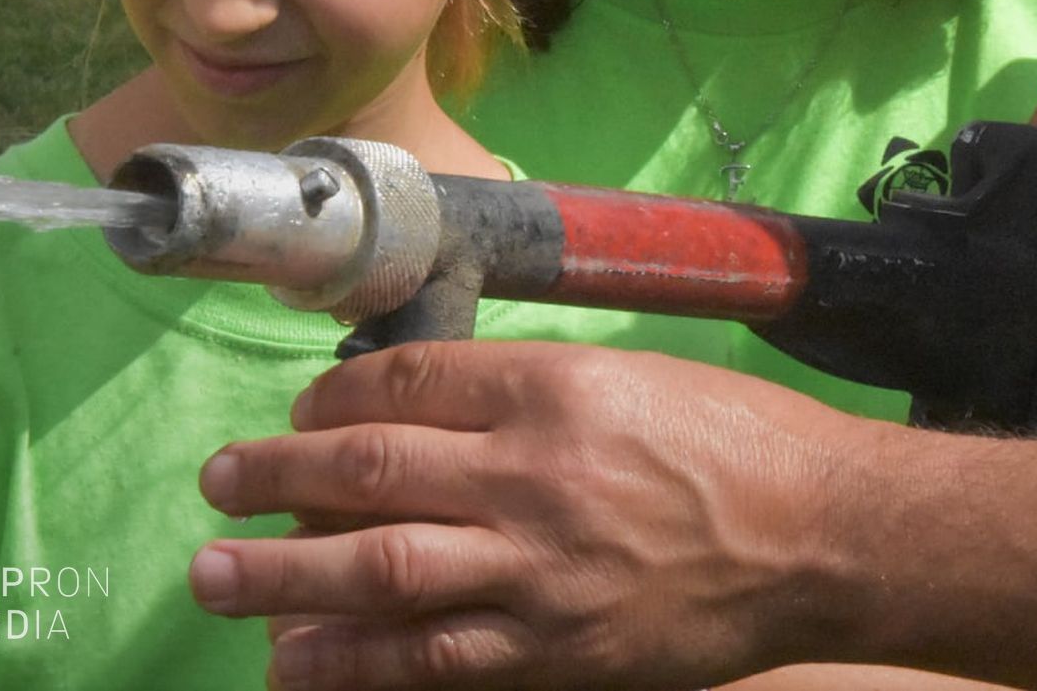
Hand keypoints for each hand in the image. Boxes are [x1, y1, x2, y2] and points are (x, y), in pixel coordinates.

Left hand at [190, 340, 872, 689]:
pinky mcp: (555, 647)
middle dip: (273, 476)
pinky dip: (352, 659)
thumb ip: (534, 393)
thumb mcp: (636, 377)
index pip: (406, 382)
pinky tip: (295, 657)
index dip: (333, 398)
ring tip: (213, 572)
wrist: (823, 535)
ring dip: (279, 571)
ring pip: (375, 566)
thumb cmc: (739, 441)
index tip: (302, 415)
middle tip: (219, 483)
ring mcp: (540, 567)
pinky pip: (430, 658)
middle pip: (367, 468)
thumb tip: (431, 409)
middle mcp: (533, 471)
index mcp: (556, 387)